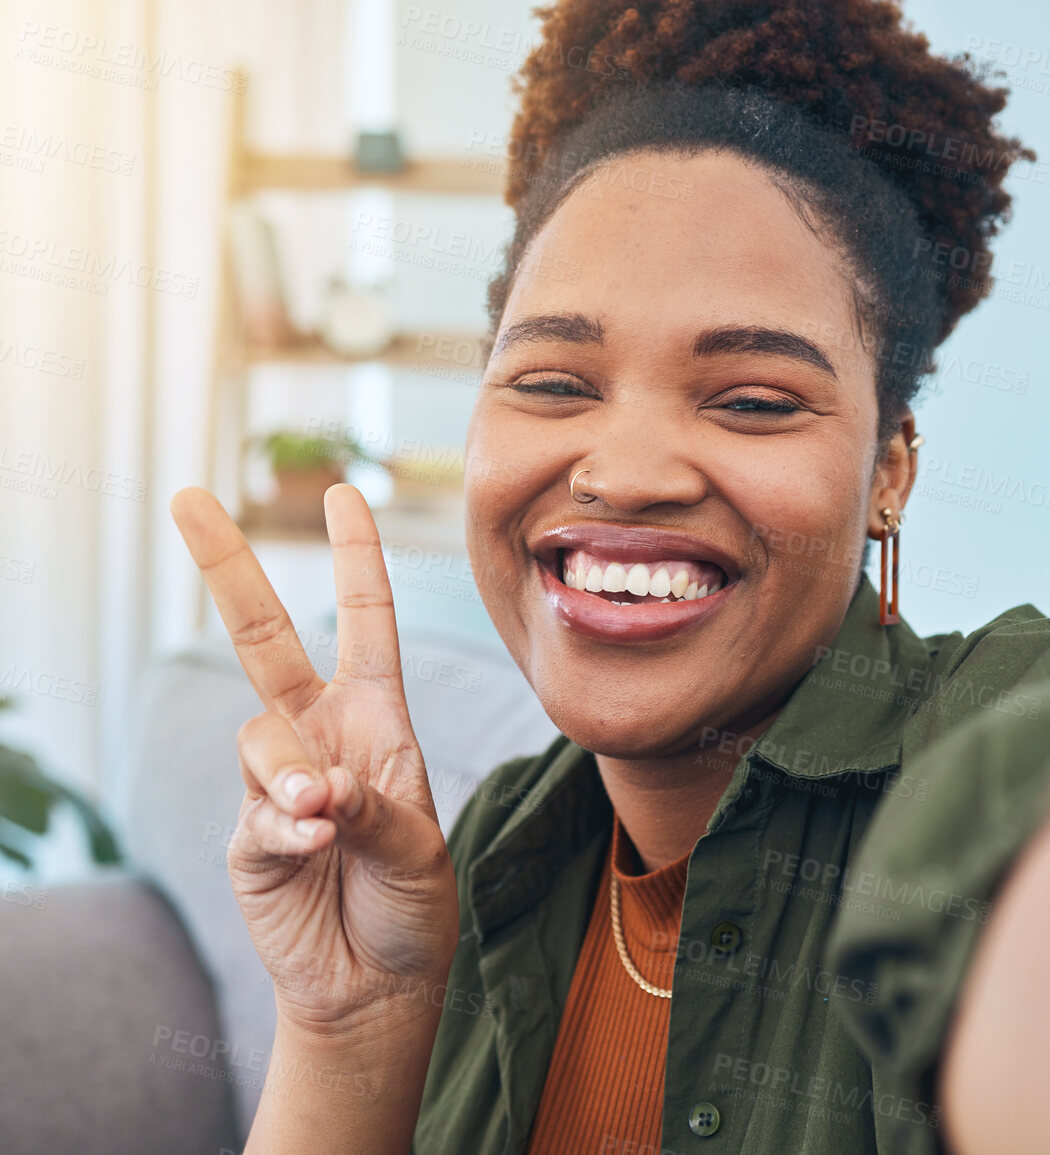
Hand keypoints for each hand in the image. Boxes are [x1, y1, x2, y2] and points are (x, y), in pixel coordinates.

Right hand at [171, 484, 458, 1035]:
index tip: (344, 493)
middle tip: (188, 499)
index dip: (357, 559)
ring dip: (291, 773)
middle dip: (228, 567)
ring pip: (259, 734)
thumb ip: (372, 805)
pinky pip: (255, 809)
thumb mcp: (418, 847)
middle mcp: (321, 734)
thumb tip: (313, 788)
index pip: (364, 623)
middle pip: (265, 636)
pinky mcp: (246, 831)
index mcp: (378, 719)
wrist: (378, 983)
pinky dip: (285, 827)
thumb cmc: (412, 904)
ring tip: (328, 820)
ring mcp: (276, 779)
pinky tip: (314, 847)